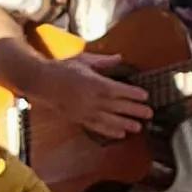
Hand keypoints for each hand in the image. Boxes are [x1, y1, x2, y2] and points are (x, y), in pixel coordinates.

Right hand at [40, 52, 155, 141]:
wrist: (41, 82)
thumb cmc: (62, 68)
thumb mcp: (83, 60)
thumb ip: (102, 61)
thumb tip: (119, 58)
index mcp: (94, 83)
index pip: (118, 89)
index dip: (132, 93)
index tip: (145, 96)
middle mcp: (92, 99)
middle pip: (117, 106)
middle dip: (134, 110)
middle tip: (149, 114)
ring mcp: (85, 111)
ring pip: (109, 119)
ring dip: (125, 123)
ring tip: (138, 127)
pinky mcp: (79, 118)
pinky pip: (97, 126)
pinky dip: (109, 131)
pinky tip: (120, 134)